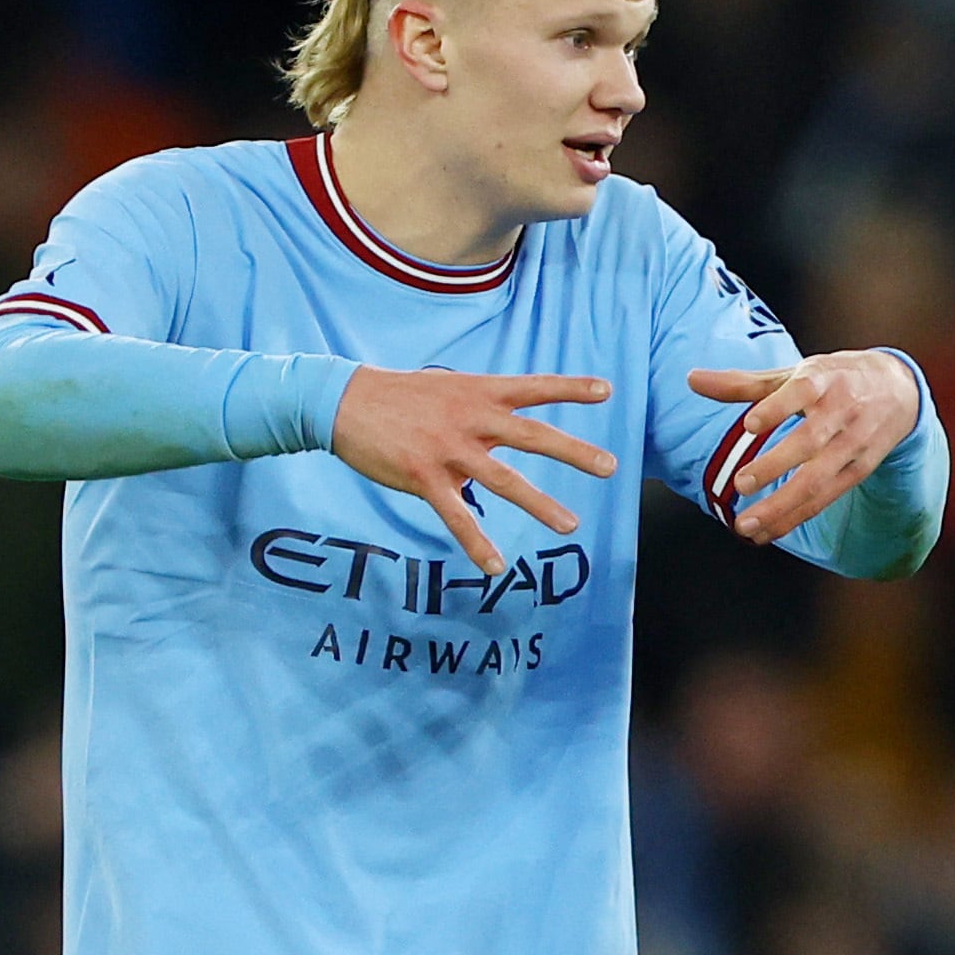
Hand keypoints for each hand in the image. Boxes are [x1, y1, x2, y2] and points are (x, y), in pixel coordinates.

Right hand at [330, 366, 616, 572]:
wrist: (343, 401)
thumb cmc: (400, 396)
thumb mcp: (447, 389)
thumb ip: (479, 411)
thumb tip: (502, 436)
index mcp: (478, 392)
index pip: (534, 387)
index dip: (570, 388)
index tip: (607, 391)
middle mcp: (470, 418)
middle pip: (532, 436)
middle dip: (573, 452)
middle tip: (610, 467)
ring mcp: (448, 449)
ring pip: (503, 480)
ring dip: (540, 504)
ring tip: (571, 525)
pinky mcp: (423, 477)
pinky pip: (457, 516)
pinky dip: (477, 543)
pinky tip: (495, 566)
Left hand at [688, 350, 919, 542]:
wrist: (898, 390)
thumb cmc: (834, 379)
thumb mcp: (794, 373)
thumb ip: (742, 383)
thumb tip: (690, 379)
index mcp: (822, 380)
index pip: (801, 392)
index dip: (777, 408)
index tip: (750, 425)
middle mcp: (841, 412)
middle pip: (810, 441)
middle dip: (776, 465)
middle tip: (741, 484)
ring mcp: (852, 444)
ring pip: (818, 479)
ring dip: (783, 505)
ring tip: (746, 525)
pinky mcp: (858, 471)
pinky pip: (824, 499)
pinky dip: (794, 517)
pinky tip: (766, 532)